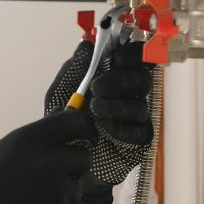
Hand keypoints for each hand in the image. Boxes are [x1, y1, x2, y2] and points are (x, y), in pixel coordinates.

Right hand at [0, 110, 97, 203]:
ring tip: (30, 203)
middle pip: (84, 156)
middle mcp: (48, 160)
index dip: (85, 129)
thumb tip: (62, 126)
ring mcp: (57, 190)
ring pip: (76, 188)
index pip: (76, 122)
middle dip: (75, 166)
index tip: (85, 137)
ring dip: (62, 194)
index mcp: (31, 139)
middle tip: (55, 176)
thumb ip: (34, 140)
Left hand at [44, 37, 153, 203]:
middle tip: (97, 87)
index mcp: (114, 76)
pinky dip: (120, 126)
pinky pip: (138, 130)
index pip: (135, 58)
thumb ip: (74, 68)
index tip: (116, 57)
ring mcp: (135, 117)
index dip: (132, 54)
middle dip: (120, 80)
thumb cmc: (64, 122)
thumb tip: (87, 45)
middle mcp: (129, 94)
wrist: (62, 158)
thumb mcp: (61, 91)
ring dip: (116, 104)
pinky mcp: (138, 140)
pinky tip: (104, 126)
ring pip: (140, 104)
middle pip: (142, 78)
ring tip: (94, 108)